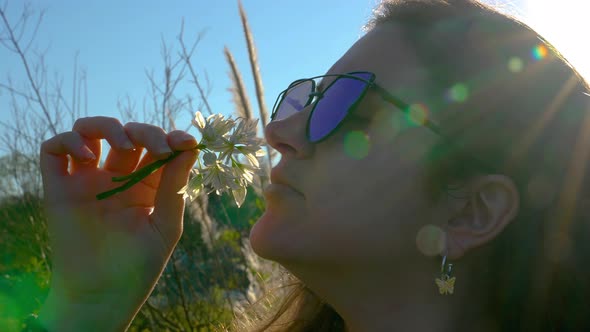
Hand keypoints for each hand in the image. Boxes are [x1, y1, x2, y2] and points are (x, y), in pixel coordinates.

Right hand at [38, 117, 197, 330]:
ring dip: (107, 126)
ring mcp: (87, 181)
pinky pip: (54, 150)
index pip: (157, 148)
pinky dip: (69, 142)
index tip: (187, 142)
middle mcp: (116, 178)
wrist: (103, 295)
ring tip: (123, 144)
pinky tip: (88, 157)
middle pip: (128, 135)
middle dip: (146, 132)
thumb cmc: (139, 266)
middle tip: (160, 148)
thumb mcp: (166, 225)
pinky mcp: (59, 188)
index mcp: (145, 185)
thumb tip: (190, 148)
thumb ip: (174, 185)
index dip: (172, 138)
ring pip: (89, 131)